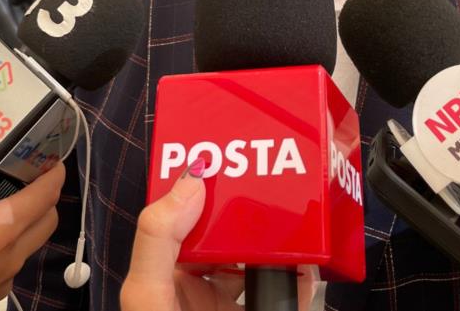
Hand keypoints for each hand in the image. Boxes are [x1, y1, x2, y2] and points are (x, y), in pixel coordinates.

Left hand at [121, 163, 316, 310]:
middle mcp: (197, 290)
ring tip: (298, 226)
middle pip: (229, 238)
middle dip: (253, 215)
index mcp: (164, 277)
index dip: (204, 190)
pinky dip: (300, 282)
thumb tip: (189, 182)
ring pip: (261, 265)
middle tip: (276, 189)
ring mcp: (229, 307)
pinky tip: (309, 272)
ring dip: (281, 246)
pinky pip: (285, 296)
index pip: (184, 219)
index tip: (229, 162)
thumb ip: (160, 239)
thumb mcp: (150, 298)